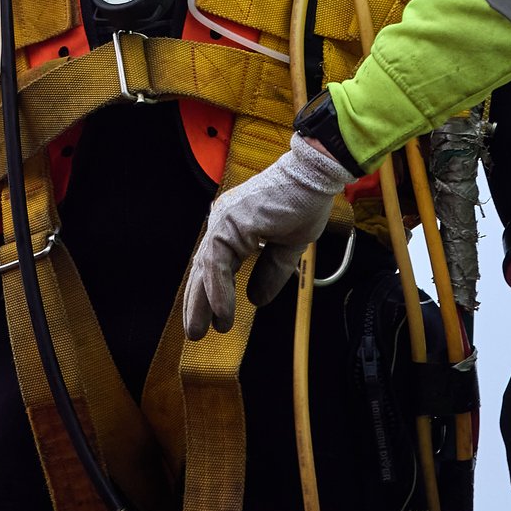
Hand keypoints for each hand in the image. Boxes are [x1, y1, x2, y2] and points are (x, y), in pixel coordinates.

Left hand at [182, 135, 355, 339]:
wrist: (314, 178)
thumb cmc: (304, 203)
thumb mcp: (287, 247)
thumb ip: (270, 272)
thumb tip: (256, 300)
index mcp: (234, 226)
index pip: (215, 266)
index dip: (212, 294)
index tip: (213, 319)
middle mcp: (224, 223)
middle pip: (204, 269)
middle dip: (197, 303)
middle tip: (195, 332)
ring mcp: (224, 221)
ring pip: (206, 269)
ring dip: (203, 303)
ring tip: (202, 330)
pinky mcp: (231, 222)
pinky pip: (217, 263)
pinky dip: (217, 290)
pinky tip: (221, 312)